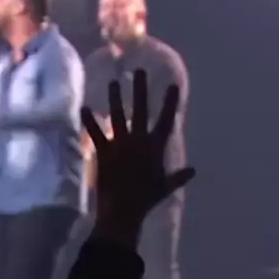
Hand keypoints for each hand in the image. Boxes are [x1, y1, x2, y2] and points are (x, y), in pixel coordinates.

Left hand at [81, 70, 194, 244]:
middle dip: (140, 88)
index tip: (172, 85)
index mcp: (156, 146)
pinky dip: (90, 121)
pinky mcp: (104, 151)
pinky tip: (84, 108)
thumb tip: (193, 171)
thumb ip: (178, 176)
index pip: (166, 119)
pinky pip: (96, 133)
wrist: (124, 208)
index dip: (170, 102)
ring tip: (113, 83)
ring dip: (115, 98)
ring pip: (118, 115)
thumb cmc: (147, 199)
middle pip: (141, 109)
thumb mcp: (165, 187)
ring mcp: (120, 144)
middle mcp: (138, 139)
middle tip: (139, 70)